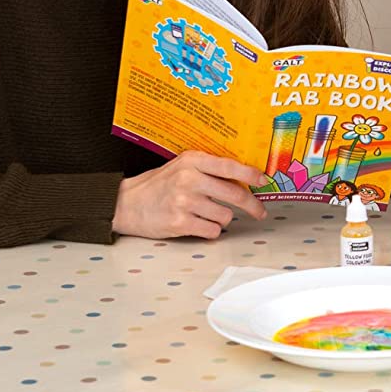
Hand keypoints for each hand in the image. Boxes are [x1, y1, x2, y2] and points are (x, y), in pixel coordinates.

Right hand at [112, 150, 269, 239]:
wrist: (126, 204)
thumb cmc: (157, 185)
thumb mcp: (181, 166)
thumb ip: (208, 168)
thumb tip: (244, 177)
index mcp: (192, 161)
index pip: (230, 166)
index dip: (251, 175)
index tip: (264, 181)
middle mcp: (189, 179)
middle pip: (235, 194)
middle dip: (252, 206)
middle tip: (259, 211)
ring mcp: (185, 202)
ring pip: (225, 216)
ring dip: (221, 219)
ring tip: (204, 214)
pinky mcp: (180, 223)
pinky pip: (213, 230)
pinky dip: (210, 230)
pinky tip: (198, 224)